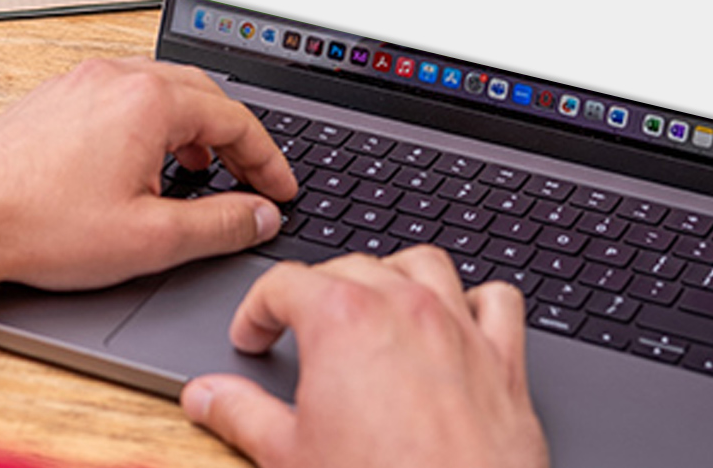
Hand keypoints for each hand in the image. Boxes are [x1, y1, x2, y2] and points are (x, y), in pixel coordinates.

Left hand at [0, 57, 297, 297]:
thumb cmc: (39, 226)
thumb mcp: (149, 239)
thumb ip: (218, 224)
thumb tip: (258, 216)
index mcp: (147, 101)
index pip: (235, 118)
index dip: (269, 159)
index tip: (281, 189)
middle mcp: (114, 77)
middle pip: (201, 91)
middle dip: (233, 135)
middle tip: (250, 177)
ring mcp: (80, 81)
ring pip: (159, 87)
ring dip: (190, 124)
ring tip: (199, 168)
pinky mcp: (55, 96)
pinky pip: (121, 93)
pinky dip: (149, 120)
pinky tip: (142, 160)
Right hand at [181, 247, 547, 467]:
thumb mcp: (286, 456)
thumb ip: (240, 414)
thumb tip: (207, 396)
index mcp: (342, 320)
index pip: (284, 283)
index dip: (257, 310)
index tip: (253, 337)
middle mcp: (404, 308)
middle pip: (350, 267)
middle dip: (316, 292)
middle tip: (298, 332)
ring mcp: (459, 330)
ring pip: (423, 265)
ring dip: (393, 277)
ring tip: (373, 309)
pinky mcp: (505, 363)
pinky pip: (498, 302)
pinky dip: (474, 303)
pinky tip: (455, 324)